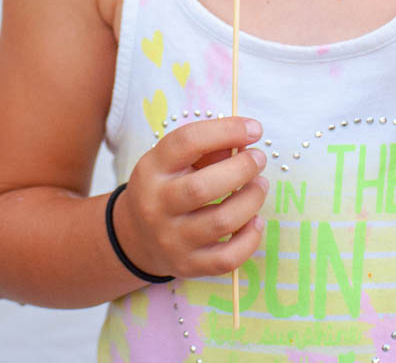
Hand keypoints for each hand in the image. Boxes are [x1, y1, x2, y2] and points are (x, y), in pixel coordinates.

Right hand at [112, 116, 267, 279]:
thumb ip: (208, 146)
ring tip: (260, 185)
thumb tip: (247, 139)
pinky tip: (255, 221)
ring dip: (251, 200)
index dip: (226, 131)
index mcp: (153, 169)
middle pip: (203, 187)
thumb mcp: (173, 159)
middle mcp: (157, 205)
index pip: (187, 142)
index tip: (254, 129)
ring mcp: (171, 239)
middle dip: (242, 169)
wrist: (135, 236)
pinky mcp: (188, 265)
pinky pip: (227, 259)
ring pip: (221, 222)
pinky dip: (250, 238)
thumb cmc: (166, 186)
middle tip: (259, 159)